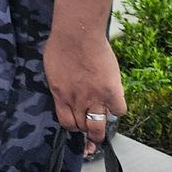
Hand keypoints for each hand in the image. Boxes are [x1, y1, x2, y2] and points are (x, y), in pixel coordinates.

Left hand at [44, 27, 126, 153]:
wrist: (77, 33)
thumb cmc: (61, 44)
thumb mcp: (53, 70)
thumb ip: (60, 85)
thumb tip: (65, 91)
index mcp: (60, 95)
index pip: (66, 123)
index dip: (73, 127)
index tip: (78, 127)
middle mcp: (76, 101)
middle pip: (84, 127)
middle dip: (88, 133)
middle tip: (93, 138)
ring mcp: (94, 97)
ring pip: (99, 126)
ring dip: (101, 130)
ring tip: (103, 132)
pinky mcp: (111, 91)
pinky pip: (119, 110)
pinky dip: (118, 109)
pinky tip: (116, 103)